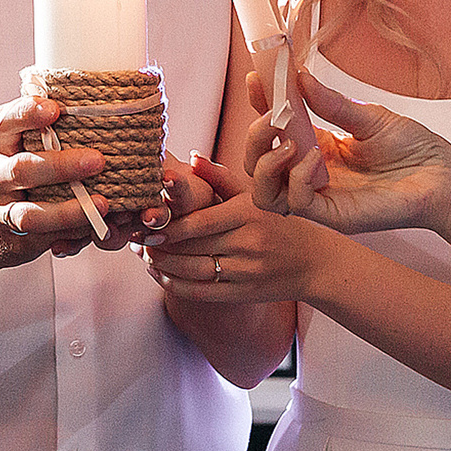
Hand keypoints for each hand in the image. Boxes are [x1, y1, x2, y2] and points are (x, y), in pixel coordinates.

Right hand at [0, 96, 131, 262]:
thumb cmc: (16, 173)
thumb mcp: (18, 144)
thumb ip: (44, 128)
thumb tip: (93, 104)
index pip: (6, 122)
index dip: (27, 114)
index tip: (54, 109)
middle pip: (22, 169)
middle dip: (61, 165)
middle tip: (98, 160)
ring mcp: (0, 210)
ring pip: (30, 214)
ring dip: (68, 210)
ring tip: (103, 204)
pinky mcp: (15, 238)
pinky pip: (45, 237)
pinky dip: (72, 232)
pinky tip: (97, 225)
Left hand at [142, 156, 332, 303]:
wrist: (314, 264)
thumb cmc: (280, 223)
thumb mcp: (256, 196)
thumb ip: (221, 178)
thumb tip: (191, 157)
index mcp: (248, 215)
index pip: (201, 222)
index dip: (171, 226)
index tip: (148, 224)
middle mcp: (247, 244)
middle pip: (192, 248)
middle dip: (160, 245)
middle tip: (136, 238)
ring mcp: (245, 272)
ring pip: (193, 272)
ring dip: (163, 265)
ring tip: (145, 255)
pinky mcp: (243, 294)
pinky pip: (201, 293)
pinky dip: (175, 286)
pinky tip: (161, 275)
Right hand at [246, 69, 450, 233]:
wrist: (444, 176)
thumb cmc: (413, 148)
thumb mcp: (368, 116)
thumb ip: (332, 102)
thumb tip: (299, 76)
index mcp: (316, 146)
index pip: (273, 129)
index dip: (259, 105)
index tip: (257, 78)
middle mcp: (310, 173)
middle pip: (257, 164)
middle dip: (254, 137)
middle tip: (270, 116)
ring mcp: (319, 196)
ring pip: (264, 193)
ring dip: (265, 164)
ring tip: (286, 142)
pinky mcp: (333, 215)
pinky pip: (298, 204)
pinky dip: (298, 179)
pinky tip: (315, 158)